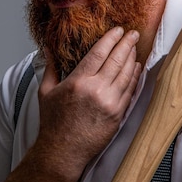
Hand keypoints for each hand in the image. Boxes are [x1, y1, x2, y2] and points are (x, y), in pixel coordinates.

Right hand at [35, 26, 142, 178]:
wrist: (63, 151)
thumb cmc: (53, 123)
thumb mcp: (45, 92)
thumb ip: (50, 68)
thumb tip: (48, 49)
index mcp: (78, 82)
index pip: (99, 53)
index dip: (110, 39)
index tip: (118, 30)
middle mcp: (96, 90)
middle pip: (116, 60)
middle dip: (126, 44)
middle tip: (132, 33)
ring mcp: (110, 103)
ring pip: (126, 74)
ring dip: (132, 58)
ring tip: (134, 47)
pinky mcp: (118, 114)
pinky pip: (130, 91)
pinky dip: (135, 77)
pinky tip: (136, 68)